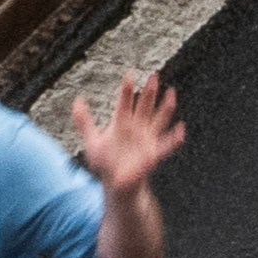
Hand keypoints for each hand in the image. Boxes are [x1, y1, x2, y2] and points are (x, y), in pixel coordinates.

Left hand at [75, 72, 189, 192]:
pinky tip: (181, 129)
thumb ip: (84, 121)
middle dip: (149, 91)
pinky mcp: (153, 154)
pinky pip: (166, 145)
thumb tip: (76, 100)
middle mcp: (137, 127)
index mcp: (122, 122)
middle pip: (144, 105)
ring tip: (171, 93)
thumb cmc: (106, 161)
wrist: (116, 183)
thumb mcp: (92, 140)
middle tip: (154, 75)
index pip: (124, 102)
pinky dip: (174, 138)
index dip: (126, 89)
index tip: (129, 74)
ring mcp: (146, 139)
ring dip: (165, 107)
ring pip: (158, 119)